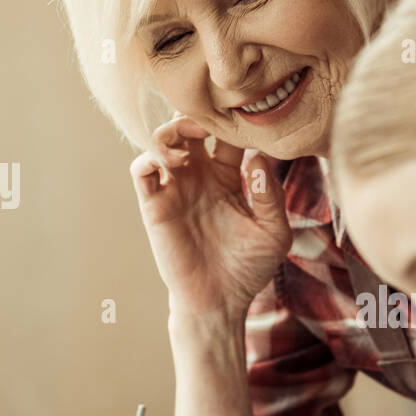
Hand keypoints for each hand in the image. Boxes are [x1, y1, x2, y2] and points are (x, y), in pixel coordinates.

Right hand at [130, 116, 291, 319]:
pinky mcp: (155, 205)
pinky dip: (150, 157)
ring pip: (163, 139)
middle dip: (198, 115)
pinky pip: (142, 169)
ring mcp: (175, 188)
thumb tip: (257, 158)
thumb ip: (271, 196)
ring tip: (189, 145)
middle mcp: (199, 175)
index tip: (244, 118)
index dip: (232, 121)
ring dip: (172, 131)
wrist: (220, 300)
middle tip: (210, 121)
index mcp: (228, 175)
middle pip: (190, 126)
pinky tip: (173, 165)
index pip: (226, 134)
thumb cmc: (249, 267)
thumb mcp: (273, 232)